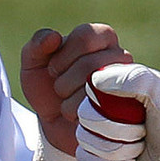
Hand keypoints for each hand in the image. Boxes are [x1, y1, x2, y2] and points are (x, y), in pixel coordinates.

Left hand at [19, 25, 129, 156]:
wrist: (56, 124)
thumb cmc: (48, 88)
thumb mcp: (33, 64)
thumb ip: (37, 44)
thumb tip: (54, 37)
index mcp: (101, 37)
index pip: (86, 36)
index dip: (63, 56)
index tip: (52, 69)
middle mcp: (120, 56)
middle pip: (91, 64)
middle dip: (64, 81)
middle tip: (59, 88)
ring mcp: (126, 84)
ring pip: (96, 89)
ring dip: (69, 99)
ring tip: (68, 102)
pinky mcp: (126, 109)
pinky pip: (99, 111)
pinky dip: (77, 115)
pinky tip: (77, 115)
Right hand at [76, 61, 159, 160]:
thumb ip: (134, 78)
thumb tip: (94, 80)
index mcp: (120, 84)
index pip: (90, 86)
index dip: (108, 102)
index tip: (137, 107)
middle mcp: (107, 106)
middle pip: (85, 115)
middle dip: (117, 130)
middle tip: (143, 132)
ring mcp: (102, 132)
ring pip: (83, 139)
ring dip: (116, 149)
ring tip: (140, 148)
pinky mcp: (100, 157)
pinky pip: (85, 160)